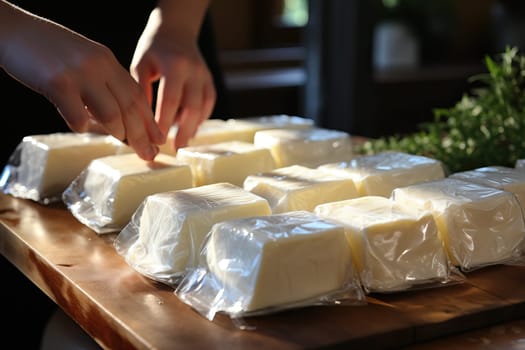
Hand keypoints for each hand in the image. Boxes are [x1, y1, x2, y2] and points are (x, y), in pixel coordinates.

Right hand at [0, 2, 163, 159]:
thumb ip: (102, 84)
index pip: (137, 95)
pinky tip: (82, 128)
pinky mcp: (57, 83)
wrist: (13, 30)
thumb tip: (116, 121)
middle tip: (150, 155)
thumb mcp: (85, 61)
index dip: (150, 120)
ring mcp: (80, 74)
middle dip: (143, 135)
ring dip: (117, 132)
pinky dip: (82, 127)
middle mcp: (99, 66)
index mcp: (108, 61)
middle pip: (131, 108)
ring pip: (112, 114)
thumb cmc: (47, 51)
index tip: (160, 139)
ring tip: (118, 139)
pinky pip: (78, 116)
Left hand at [130, 5, 215, 150]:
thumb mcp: (141, 65)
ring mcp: (205, 75)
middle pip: (192, 107)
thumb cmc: (153, 49)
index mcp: (174, 66)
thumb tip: (141, 121)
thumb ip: (141, 91)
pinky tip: (191, 128)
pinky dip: (201, 117)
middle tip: (175, 148)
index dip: (165, 122)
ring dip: (194, 127)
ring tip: (183, 142)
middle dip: (184, 130)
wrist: (176, 30)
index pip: (170, 100)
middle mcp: (194, 71)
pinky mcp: (209, 80)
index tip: (158, 139)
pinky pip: (209, 103)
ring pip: (204, 107)